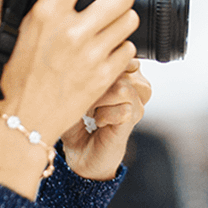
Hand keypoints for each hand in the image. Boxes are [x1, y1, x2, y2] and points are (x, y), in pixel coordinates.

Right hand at [0, 0, 139, 196]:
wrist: (19, 126)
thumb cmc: (1, 77)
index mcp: (45, 14)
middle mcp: (73, 32)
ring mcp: (93, 56)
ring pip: (130, 20)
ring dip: (123, 19)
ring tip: (108, 25)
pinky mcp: (106, 77)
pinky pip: (129, 50)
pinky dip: (122, 48)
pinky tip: (104, 52)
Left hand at [61, 59, 151, 179]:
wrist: (81, 155)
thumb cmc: (75, 123)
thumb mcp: (72, 91)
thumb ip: (81, 72)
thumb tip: (81, 56)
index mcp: (120, 73)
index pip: (121, 52)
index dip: (104, 62)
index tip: (83, 78)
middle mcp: (132, 85)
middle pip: (122, 67)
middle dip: (97, 83)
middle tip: (85, 99)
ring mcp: (135, 103)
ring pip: (123, 87)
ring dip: (101, 100)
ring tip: (91, 111)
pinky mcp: (133, 120)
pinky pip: (124, 109)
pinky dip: (105, 116)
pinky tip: (98, 122)